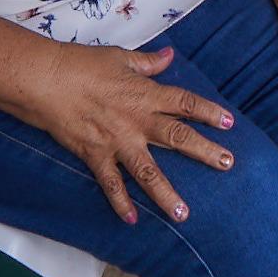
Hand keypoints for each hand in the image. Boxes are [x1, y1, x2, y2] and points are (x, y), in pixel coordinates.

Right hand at [18, 40, 235, 224]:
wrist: (47, 80)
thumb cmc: (81, 64)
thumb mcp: (120, 57)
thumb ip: (148, 62)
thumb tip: (169, 56)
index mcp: (145, 94)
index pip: (185, 103)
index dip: (209, 112)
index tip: (230, 123)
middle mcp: (136, 121)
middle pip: (178, 137)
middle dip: (205, 152)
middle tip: (227, 164)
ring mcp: (117, 141)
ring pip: (148, 172)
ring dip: (167, 195)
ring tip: (184, 215)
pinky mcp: (95, 155)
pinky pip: (112, 184)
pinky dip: (121, 203)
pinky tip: (132, 220)